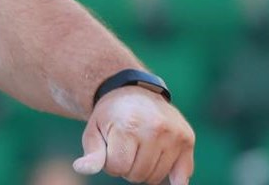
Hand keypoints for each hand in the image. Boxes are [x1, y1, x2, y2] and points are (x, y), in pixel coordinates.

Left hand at [74, 87, 194, 182]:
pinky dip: (175, 178)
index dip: (110, 163)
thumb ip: (92, 153)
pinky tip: (171, 178)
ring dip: (144, 169)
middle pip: (138, 174)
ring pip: (156, 177)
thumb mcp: (94, 130)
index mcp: (129, 126)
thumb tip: (81, 168)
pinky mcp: (187, 138)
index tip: (110, 149)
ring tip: (139, 149)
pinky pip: (183, 174)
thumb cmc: (111, 116)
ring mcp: (174, 134)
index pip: (117, 168)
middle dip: (127, 167)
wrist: (134, 92)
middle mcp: (155, 128)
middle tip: (125, 148)